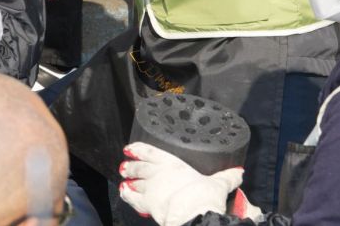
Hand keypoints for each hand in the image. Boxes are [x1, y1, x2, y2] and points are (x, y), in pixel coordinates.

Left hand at [119, 143, 244, 225]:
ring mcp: (151, 189)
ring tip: (123, 178)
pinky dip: (128, 196)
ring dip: (129, 179)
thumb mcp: (218, 184)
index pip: (150, 152)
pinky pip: (134, 199)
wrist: (193, 215)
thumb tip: (239, 172)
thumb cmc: (204, 196)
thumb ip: (227, 177)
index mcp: (172, 163)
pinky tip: (124, 193)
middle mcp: (158, 173)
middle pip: (140, 167)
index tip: (130, 148)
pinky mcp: (148, 205)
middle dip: (132, 166)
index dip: (139, 149)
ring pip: (135, 181)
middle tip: (124, 165)